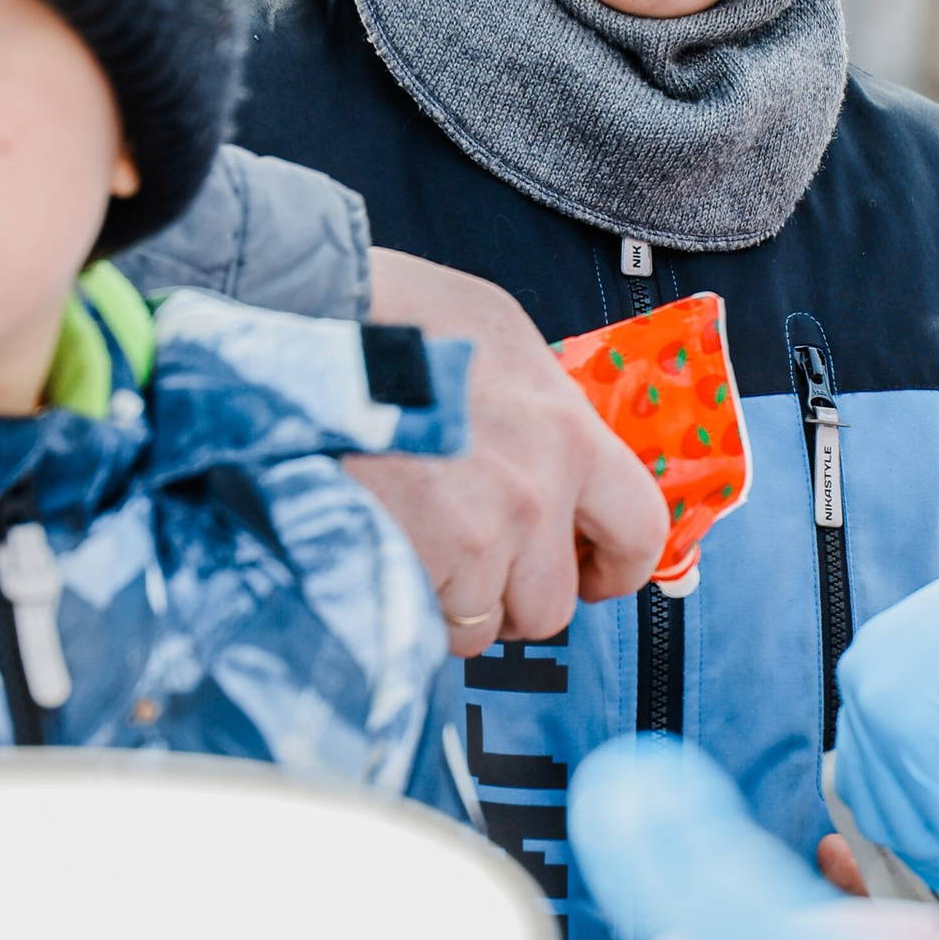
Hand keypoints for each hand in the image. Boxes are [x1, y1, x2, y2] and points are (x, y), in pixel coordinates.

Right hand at [361, 250, 665, 652]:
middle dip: (514, 597)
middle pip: (550, 604)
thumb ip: (540, 407)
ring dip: (451, 603)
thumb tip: (550, 449)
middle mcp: (534, 497)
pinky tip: (377, 550)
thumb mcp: (497, 333)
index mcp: (568, 435)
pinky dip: (403, 603)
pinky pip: (423, 624)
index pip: (638, 533)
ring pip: (480, 624)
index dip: (616, 568)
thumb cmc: (390, 314)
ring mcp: (473, 540)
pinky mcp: (412, 568)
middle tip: (475, 567)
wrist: (300, 328)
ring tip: (412, 548)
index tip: (592, 576)